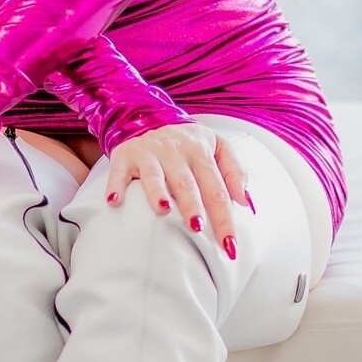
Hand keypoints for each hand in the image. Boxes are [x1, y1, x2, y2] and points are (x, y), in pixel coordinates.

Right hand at [104, 122, 255, 258]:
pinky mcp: (125, 156)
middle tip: (198, 228)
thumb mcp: (217, 146)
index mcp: (200, 151)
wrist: (149, 116)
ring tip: (163, 210)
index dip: (224, 216)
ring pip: (154, 175)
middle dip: (192, 205)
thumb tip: (246, 201)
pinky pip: (119, 172)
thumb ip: (235, 171)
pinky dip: (116, 186)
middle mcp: (175, 151)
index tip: (230, 245)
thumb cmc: (188, 142)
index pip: (216, 188)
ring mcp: (149, 153)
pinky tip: (115, 201)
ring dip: (158, 192)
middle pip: (186, 182)